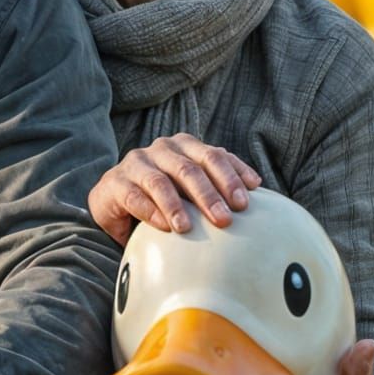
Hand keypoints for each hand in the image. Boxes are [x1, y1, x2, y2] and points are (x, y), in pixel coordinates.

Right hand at [89, 135, 261, 243]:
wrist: (115, 200)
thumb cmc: (164, 196)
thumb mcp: (192, 188)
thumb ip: (217, 187)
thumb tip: (258, 199)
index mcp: (185, 146)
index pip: (213, 156)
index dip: (232, 176)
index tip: (248, 200)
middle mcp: (161, 149)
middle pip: (190, 168)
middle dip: (210, 194)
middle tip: (225, 220)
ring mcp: (136, 164)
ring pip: (160, 181)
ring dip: (176, 206)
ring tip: (188, 228)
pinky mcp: (114, 183)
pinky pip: (134, 197)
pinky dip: (151, 212)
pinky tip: (164, 228)